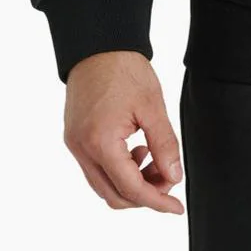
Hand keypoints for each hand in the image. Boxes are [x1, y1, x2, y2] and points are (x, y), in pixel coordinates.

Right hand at [62, 50, 184, 213]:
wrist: (99, 44)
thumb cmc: (124, 69)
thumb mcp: (152, 106)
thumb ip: (164, 144)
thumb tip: (173, 176)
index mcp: (100, 142)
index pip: (130, 188)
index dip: (156, 200)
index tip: (176, 206)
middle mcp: (81, 149)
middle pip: (113, 195)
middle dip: (144, 194)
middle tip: (168, 179)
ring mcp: (75, 144)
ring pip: (103, 184)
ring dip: (131, 181)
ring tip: (153, 158)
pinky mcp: (75, 137)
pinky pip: (96, 168)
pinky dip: (118, 168)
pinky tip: (136, 149)